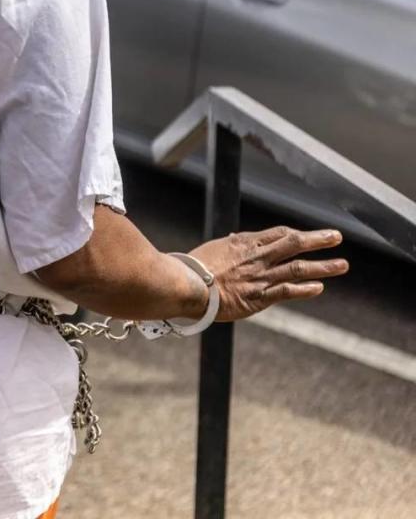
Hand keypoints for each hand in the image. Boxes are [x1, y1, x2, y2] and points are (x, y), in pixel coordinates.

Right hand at [189, 226, 348, 320]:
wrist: (187, 285)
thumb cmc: (192, 267)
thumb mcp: (212, 249)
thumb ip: (228, 246)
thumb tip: (234, 238)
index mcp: (244, 243)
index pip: (279, 233)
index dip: (297, 233)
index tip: (310, 234)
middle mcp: (257, 257)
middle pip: (294, 244)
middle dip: (318, 240)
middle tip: (336, 237)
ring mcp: (260, 277)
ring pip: (298, 267)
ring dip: (322, 266)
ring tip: (341, 265)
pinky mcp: (258, 297)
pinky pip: (287, 291)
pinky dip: (305, 289)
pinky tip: (319, 288)